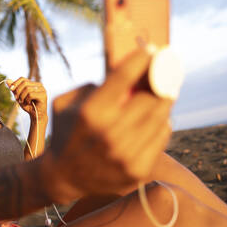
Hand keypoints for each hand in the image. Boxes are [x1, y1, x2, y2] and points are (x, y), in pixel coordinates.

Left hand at [7, 78, 47, 121]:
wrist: (36, 116)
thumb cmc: (28, 106)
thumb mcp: (19, 97)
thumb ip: (14, 89)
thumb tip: (7, 80)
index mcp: (34, 84)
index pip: (23, 79)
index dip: (15, 83)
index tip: (11, 89)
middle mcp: (39, 85)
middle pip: (25, 83)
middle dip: (18, 91)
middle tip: (17, 98)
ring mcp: (42, 90)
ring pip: (27, 89)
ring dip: (22, 96)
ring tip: (23, 101)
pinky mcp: (43, 95)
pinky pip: (31, 94)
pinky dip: (27, 99)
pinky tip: (28, 103)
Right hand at [45, 48, 172, 202]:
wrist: (63, 176)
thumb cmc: (66, 132)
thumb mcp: (65, 103)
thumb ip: (92, 86)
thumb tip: (125, 74)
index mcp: (90, 113)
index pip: (124, 77)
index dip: (142, 59)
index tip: (153, 50)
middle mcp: (110, 133)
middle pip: (150, 97)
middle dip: (159, 82)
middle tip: (164, 73)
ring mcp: (126, 155)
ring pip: (160, 117)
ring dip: (163, 101)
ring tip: (163, 93)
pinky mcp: (137, 171)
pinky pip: (162, 137)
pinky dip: (161, 124)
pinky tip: (156, 118)